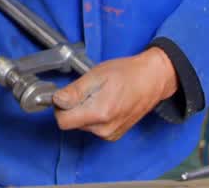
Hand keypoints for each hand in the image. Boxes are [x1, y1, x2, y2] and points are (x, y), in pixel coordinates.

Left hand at [52, 47, 176, 140]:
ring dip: (84, 111)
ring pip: (82, 125)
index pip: (63, 121)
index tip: (67, 94)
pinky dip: (94, 116)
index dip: (60, 106)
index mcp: (99, 113)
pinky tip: (106, 102)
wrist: (152, 79)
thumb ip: (75, 91)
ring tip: (100, 95)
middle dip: (74, 107)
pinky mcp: (114, 135)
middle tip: (88, 90)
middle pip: (72, 123)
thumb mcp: (97, 75)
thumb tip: (57, 101)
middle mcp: (104, 129)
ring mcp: (110, 134)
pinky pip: (93, 128)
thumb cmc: (127, 73)